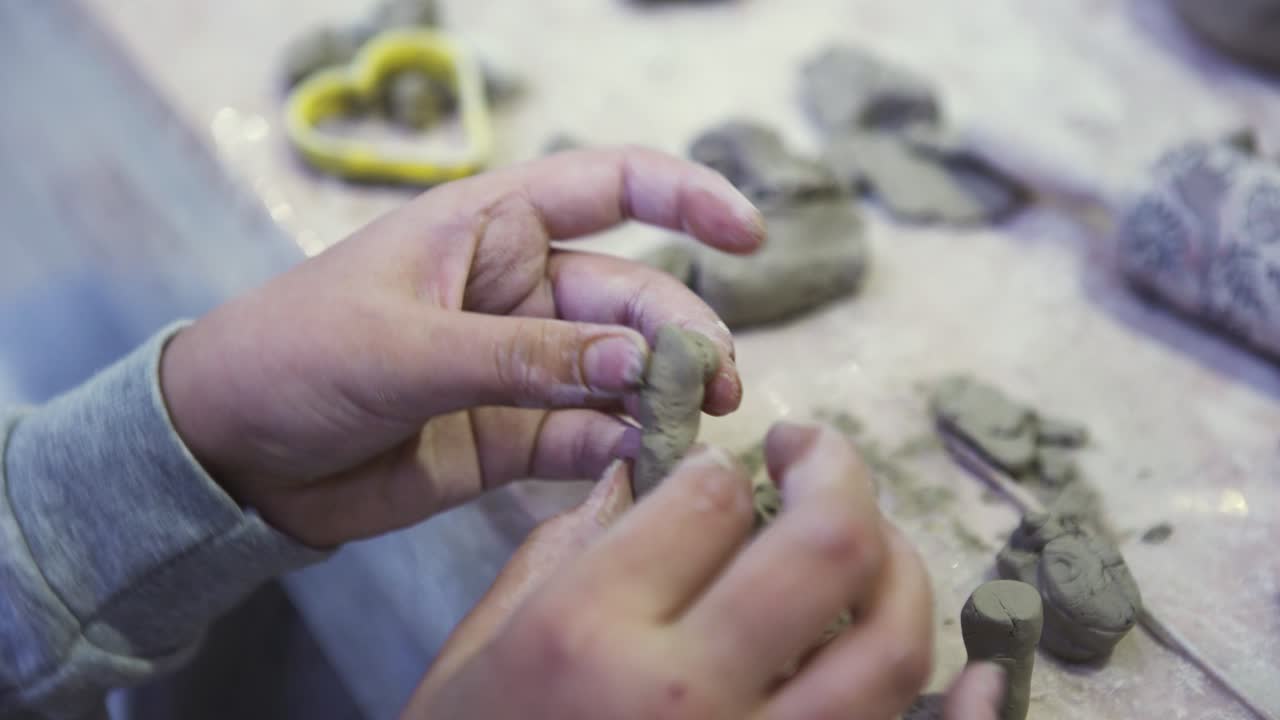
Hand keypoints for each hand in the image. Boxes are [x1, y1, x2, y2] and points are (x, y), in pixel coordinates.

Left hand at [159, 147, 764, 546]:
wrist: (229, 456)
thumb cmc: (293, 356)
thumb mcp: (405, 346)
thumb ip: (523, 357)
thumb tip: (637, 361)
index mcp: (489, 227)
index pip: (608, 187)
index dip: (685, 197)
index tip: (750, 234)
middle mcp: (518, 289)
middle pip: (632, 296)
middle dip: (679, 333)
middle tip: (712, 383)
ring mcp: (520, 366)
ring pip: (620, 371)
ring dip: (661, 396)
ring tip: (691, 427)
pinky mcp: (511, 436)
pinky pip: (585, 435)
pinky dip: (618, 448)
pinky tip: (639, 463)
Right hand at [404, 423, 1005, 719]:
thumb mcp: (485, 642)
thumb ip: (567, 546)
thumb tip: (646, 474)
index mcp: (588, 631)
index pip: (709, 499)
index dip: (724, 468)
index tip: (718, 477)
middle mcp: (683, 695)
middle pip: (827, 546)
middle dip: (837, 471)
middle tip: (812, 454)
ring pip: (890, 646)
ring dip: (901, 569)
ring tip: (869, 545)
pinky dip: (973, 715)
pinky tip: (988, 673)